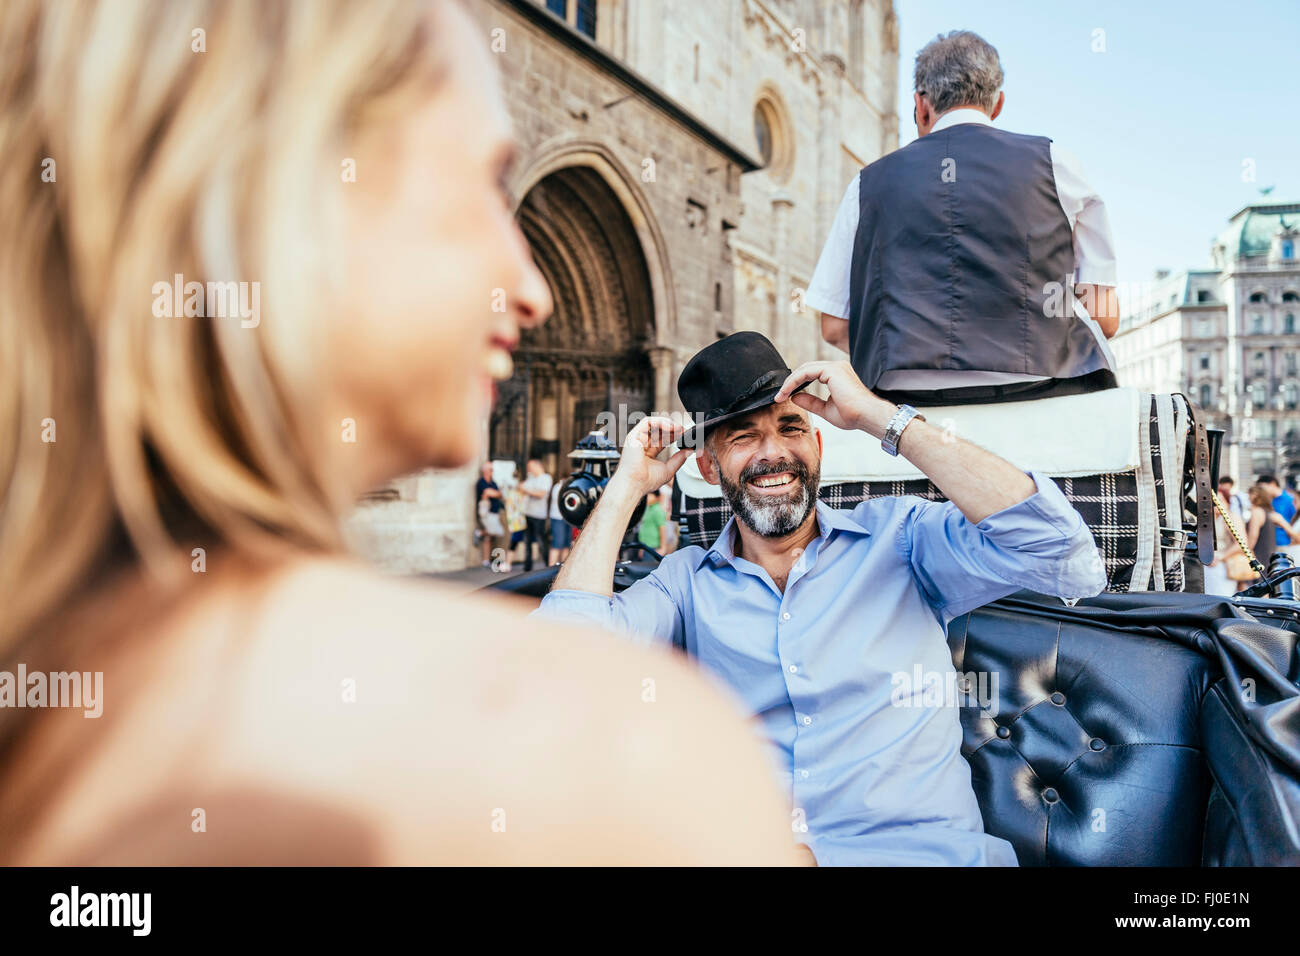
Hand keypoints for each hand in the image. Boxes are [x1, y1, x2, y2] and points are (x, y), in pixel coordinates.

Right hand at [612, 417, 691, 498]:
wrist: (635, 483)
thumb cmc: (647, 481)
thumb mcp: (668, 469)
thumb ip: (679, 459)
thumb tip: (689, 451)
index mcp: (649, 453)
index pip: (663, 440)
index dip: (674, 436)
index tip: (685, 436)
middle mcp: (642, 445)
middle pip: (659, 431)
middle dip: (673, 429)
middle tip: (684, 431)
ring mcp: (637, 439)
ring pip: (654, 424)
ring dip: (668, 424)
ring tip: (678, 428)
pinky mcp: (634, 435)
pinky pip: (647, 422)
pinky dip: (659, 422)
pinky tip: (669, 427)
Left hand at [772, 360, 896, 436]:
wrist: (867, 416)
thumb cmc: (853, 415)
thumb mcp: (826, 409)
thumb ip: (811, 402)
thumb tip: (794, 397)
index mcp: (837, 375)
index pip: (811, 374)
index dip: (795, 384)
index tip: (784, 397)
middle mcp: (837, 367)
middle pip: (806, 369)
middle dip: (790, 382)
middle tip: (778, 396)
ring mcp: (835, 367)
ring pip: (804, 369)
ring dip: (789, 382)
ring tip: (780, 395)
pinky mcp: (832, 370)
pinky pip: (806, 372)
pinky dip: (793, 381)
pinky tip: (786, 392)